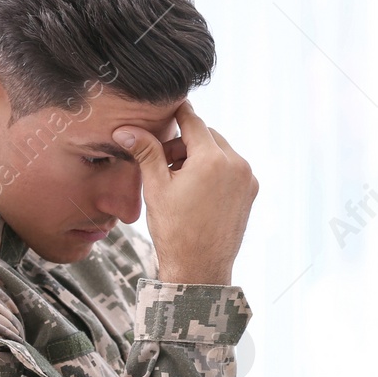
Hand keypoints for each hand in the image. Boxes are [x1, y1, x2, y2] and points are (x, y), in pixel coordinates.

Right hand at [114, 100, 257, 284]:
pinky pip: (231, 169)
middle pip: (207, 136)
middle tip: (163, 162)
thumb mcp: (156, 187)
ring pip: (220, 151)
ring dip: (199, 156)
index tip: (164, 108)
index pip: (192, 120)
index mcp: (213, 159)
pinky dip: (214, 170)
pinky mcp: (251, 192)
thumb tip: (126, 129)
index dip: (175, 113)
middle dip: (184, 143)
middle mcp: (236, 164)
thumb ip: (146, 152)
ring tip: (177, 179)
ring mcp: (247, 179)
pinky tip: (195, 190)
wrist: (199, 269)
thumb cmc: (175, 232)